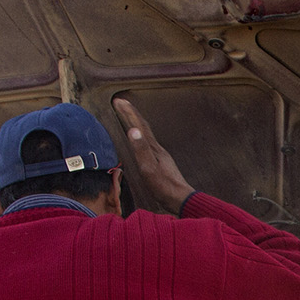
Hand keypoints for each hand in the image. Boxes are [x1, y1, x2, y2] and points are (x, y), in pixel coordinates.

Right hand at [113, 98, 195, 213]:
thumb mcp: (149, 169)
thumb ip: (141, 150)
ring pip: (146, 134)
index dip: (129, 112)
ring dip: (136, 123)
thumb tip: (132, 130)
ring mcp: (160, 155)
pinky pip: (148, 143)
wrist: (181, 199)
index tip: (118, 100)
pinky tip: (141, 142)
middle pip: (143, 126)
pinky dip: (141, 136)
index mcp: (154, 149)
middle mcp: (158, 149)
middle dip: (131, 113)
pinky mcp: (161, 163)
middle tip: (120, 102)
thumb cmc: (164, 187)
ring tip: (128, 116)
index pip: (139, 125)